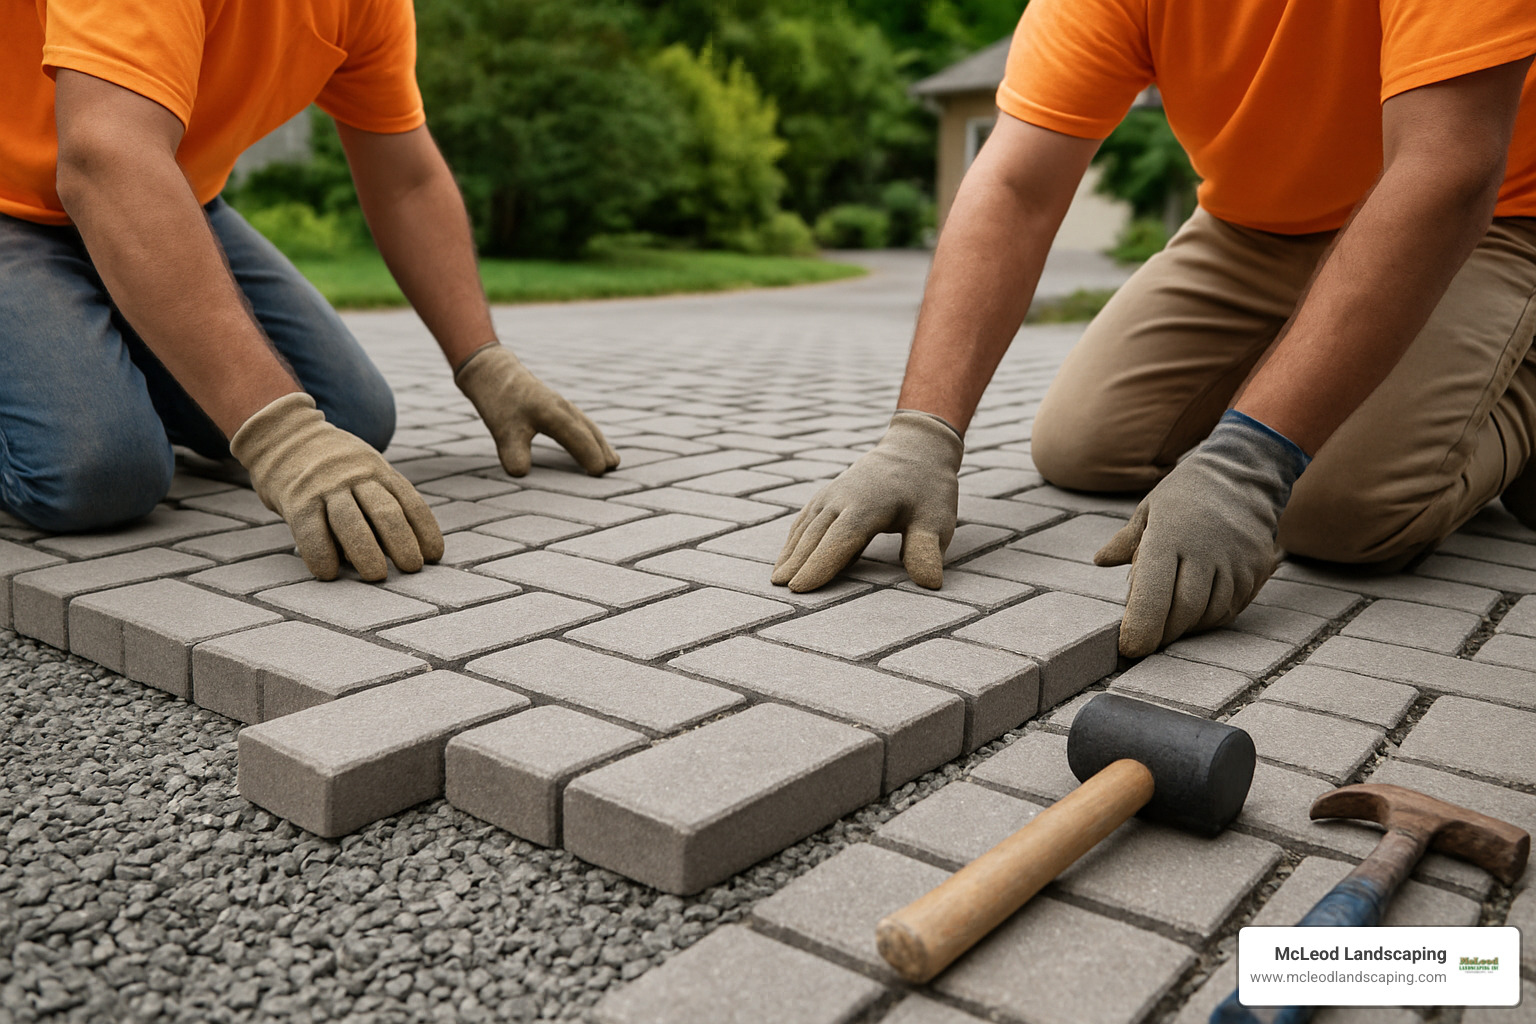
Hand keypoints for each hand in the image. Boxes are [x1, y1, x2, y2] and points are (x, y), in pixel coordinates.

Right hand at [231, 393, 444, 580]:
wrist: (285, 436)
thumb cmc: (335, 469)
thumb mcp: (367, 470)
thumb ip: (384, 499)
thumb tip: (403, 546)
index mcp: (380, 471)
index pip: (410, 502)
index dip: (425, 530)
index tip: (434, 555)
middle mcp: (356, 476)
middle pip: (385, 512)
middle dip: (401, 542)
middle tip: (412, 568)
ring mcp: (326, 486)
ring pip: (351, 521)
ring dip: (366, 552)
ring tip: (378, 576)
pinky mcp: (298, 499)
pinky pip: (311, 530)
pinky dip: (321, 553)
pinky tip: (329, 572)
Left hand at [455, 343, 618, 475]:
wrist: (492, 371)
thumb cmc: (498, 401)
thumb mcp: (501, 428)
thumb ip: (513, 451)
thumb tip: (521, 473)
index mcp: (554, 413)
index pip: (579, 438)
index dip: (590, 455)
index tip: (598, 473)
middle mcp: (563, 408)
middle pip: (589, 431)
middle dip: (602, 450)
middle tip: (613, 469)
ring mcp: (561, 405)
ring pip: (587, 426)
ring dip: (600, 443)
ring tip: (612, 460)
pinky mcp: (556, 406)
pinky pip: (580, 423)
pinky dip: (590, 435)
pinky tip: (591, 443)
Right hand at [772, 410, 962, 591]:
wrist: (915, 449)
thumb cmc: (928, 490)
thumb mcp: (936, 519)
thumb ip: (926, 550)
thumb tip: (930, 583)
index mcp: (868, 506)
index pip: (839, 540)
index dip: (819, 565)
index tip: (800, 588)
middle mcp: (843, 499)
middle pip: (815, 536)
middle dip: (797, 563)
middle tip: (779, 589)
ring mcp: (832, 495)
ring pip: (806, 527)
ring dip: (790, 552)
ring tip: (776, 579)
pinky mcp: (828, 495)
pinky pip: (806, 519)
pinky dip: (794, 538)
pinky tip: (787, 557)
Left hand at [1094, 410, 1308, 656]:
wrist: (1242, 472)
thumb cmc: (1185, 494)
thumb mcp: (1149, 510)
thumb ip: (1126, 542)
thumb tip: (1101, 560)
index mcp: (1167, 537)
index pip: (1152, 594)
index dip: (1141, 628)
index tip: (1129, 648)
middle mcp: (1203, 551)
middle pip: (1182, 612)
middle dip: (1162, 634)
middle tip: (1147, 640)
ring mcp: (1234, 561)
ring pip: (1208, 614)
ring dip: (1187, 628)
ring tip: (1170, 623)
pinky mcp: (1254, 568)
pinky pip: (1231, 608)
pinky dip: (1210, 618)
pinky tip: (1197, 612)